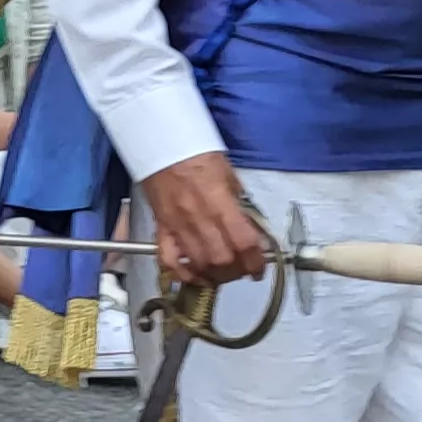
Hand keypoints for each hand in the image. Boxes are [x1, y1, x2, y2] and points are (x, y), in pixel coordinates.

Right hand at [139, 152, 268, 283]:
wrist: (162, 145)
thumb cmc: (197, 154)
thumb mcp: (229, 175)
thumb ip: (240, 204)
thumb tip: (251, 227)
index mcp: (220, 203)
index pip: (245, 243)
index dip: (257, 262)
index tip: (260, 269)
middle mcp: (199, 218)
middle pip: (223, 261)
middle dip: (237, 272)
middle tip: (241, 269)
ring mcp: (178, 225)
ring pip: (198, 265)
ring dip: (214, 276)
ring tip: (222, 274)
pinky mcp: (161, 227)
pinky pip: (168, 259)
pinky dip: (182, 273)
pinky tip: (193, 274)